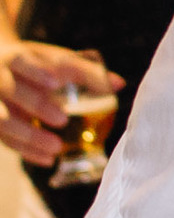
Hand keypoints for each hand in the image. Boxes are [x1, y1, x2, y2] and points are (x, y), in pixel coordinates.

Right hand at [0, 42, 122, 165]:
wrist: (2, 71)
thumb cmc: (36, 66)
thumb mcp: (56, 61)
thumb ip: (85, 71)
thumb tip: (118, 84)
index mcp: (15, 58)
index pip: (22, 61)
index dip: (36, 71)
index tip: (56, 81)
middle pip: (11, 91)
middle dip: (36, 105)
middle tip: (63, 120)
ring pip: (3, 120)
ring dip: (29, 136)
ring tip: (56, 148)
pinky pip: (5, 139)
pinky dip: (26, 151)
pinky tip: (48, 159)